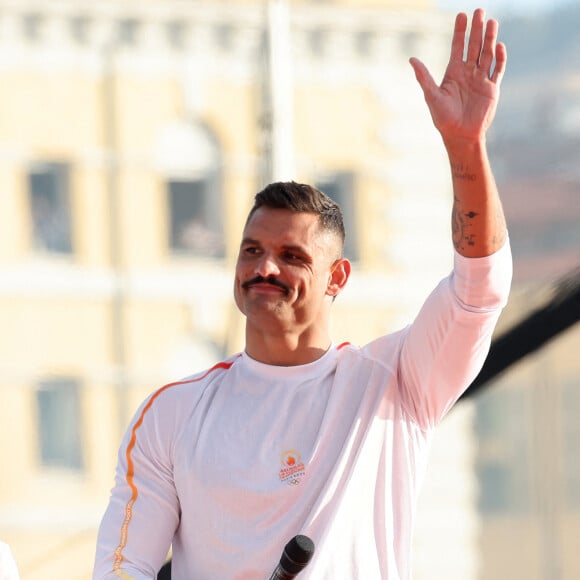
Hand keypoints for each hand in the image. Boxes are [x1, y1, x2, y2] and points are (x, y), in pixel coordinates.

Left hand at [409, 9, 506, 143]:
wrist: (460, 135)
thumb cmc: (443, 118)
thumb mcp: (432, 96)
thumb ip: (424, 77)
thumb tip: (412, 59)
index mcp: (453, 73)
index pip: (457, 47)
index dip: (460, 31)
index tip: (462, 15)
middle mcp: (468, 73)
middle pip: (474, 46)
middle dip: (477, 29)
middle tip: (480, 11)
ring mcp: (481, 79)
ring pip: (487, 54)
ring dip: (490, 38)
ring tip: (492, 22)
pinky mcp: (492, 88)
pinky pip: (497, 70)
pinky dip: (499, 58)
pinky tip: (499, 46)